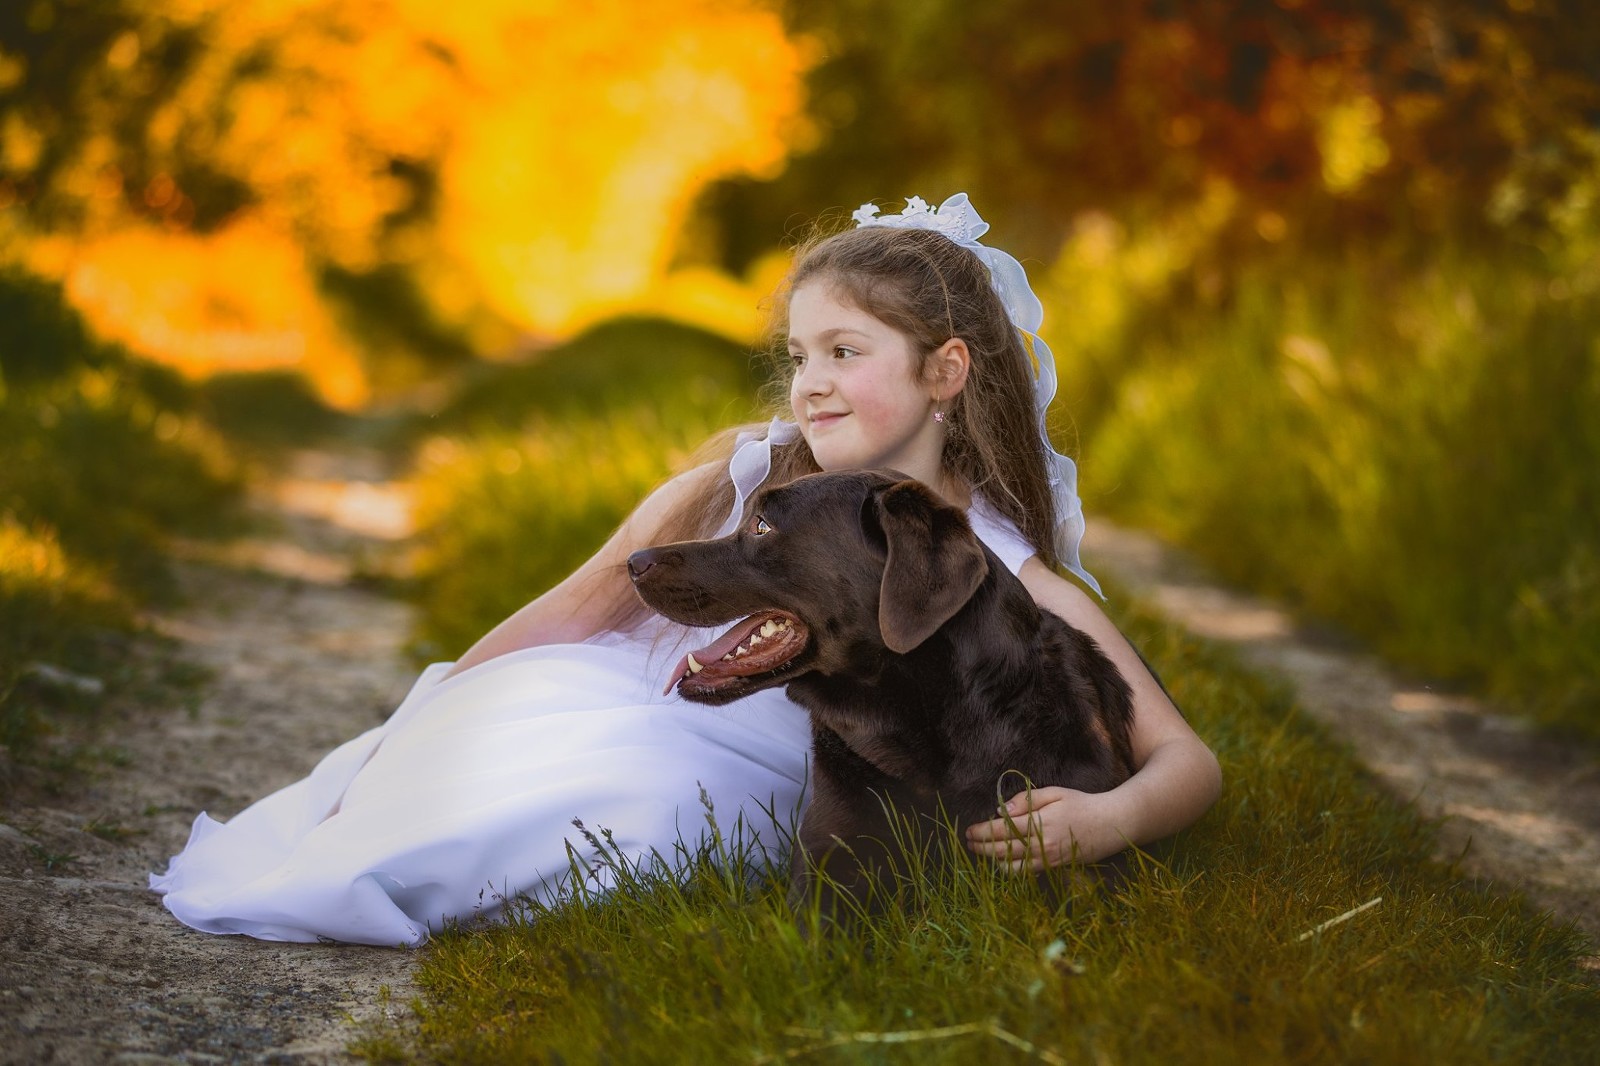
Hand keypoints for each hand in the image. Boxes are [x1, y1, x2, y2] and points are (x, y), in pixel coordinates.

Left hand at [964, 786, 1129, 870]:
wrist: (1112, 824)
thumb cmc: (1082, 804)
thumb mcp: (1055, 793)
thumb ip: (1026, 800)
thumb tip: (1001, 811)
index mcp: (1040, 824)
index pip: (1001, 831)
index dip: (981, 832)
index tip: (969, 830)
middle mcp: (1042, 846)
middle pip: (1001, 852)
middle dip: (981, 847)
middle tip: (969, 842)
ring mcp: (1048, 860)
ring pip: (1012, 868)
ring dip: (993, 861)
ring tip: (984, 851)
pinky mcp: (1054, 868)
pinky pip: (1026, 873)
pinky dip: (1011, 869)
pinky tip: (1004, 860)